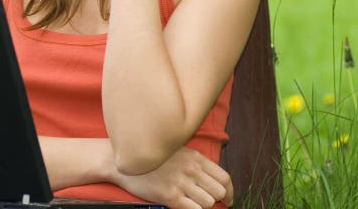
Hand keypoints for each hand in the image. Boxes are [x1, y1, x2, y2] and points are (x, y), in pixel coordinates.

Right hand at [115, 147, 233, 208]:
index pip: (225, 178)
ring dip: (204, 206)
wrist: (126, 163)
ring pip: (209, 203)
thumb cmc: (154, 159)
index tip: (228, 199)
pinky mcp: (170, 196)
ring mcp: (181, 183)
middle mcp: (192, 169)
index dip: (230, 192)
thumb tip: (214, 181)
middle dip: (218, 200)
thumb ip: (198, 164)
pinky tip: (187, 207)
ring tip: (193, 203)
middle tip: (210, 204)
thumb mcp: (180, 153)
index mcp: (197, 158)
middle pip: (219, 191)